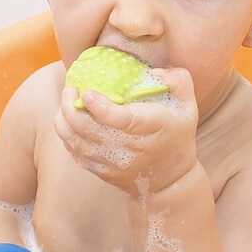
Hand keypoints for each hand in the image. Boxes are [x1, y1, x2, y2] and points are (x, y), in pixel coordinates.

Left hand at [55, 67, 199, 197]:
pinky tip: (66, 121)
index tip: (87, 93)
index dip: (102, 108)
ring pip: (78, 143)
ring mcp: (116, 163)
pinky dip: (67, 137)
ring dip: (64, 121)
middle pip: (92, 130)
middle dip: (71, 109)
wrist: (170, 180)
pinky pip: (77, 154)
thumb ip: (178, 80)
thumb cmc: (177, 134)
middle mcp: (133, 148)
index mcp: (155, 127)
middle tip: (69, 91)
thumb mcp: (188, 105)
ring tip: (65, 102)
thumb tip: (155, 71)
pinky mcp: (104, 172)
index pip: (125, 120)